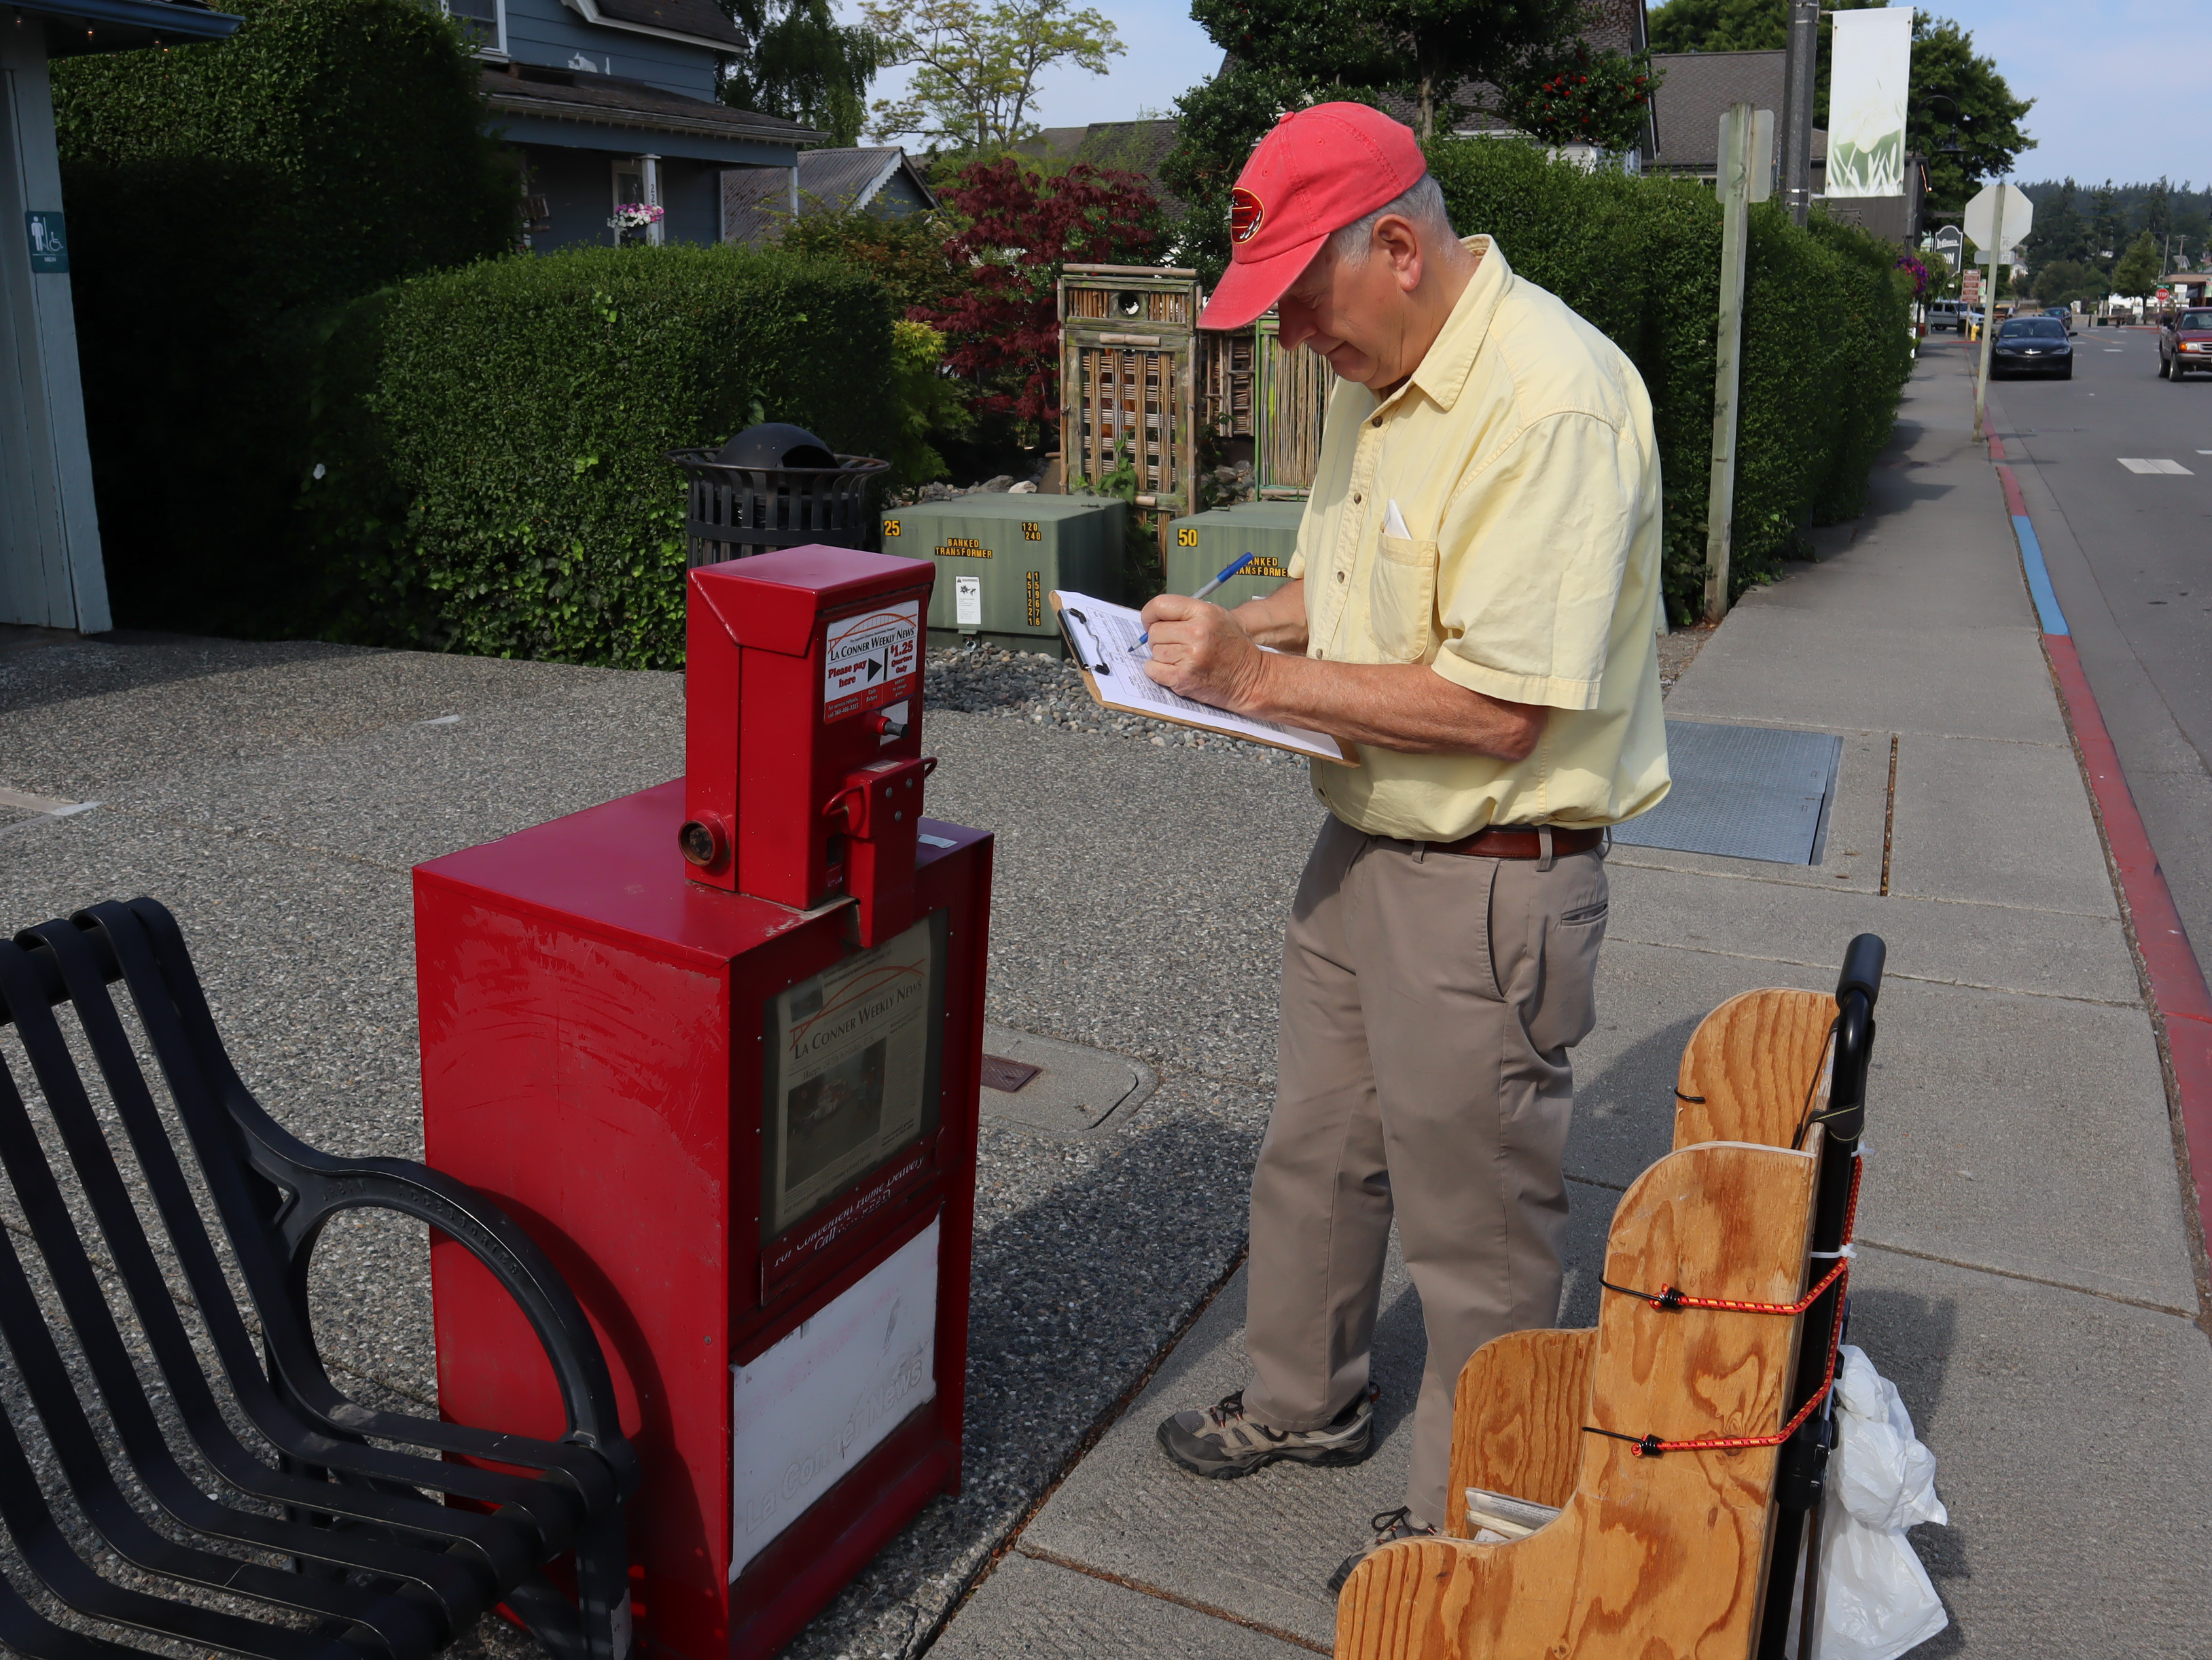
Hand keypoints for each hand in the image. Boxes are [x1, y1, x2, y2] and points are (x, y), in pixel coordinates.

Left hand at [1138, 594, 1268, 711]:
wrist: (1251, 678)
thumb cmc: (1233, 648)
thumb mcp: (1217, 617)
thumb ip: (1187, 613)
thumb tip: (1155, 617)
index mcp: (1204, 613)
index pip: (1160, 605)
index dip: (1150, 614)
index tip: (1151, 622)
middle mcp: (1196, 632)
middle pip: (1155, 631)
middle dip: (1159, 639)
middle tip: (1175, 645)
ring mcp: (1190, 656)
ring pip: (1154, 652)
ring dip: (1162, 657)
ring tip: (1182, 659)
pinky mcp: (1183, 677)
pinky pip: (1152, 670)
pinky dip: (1158, 671)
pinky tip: (1174, 670)